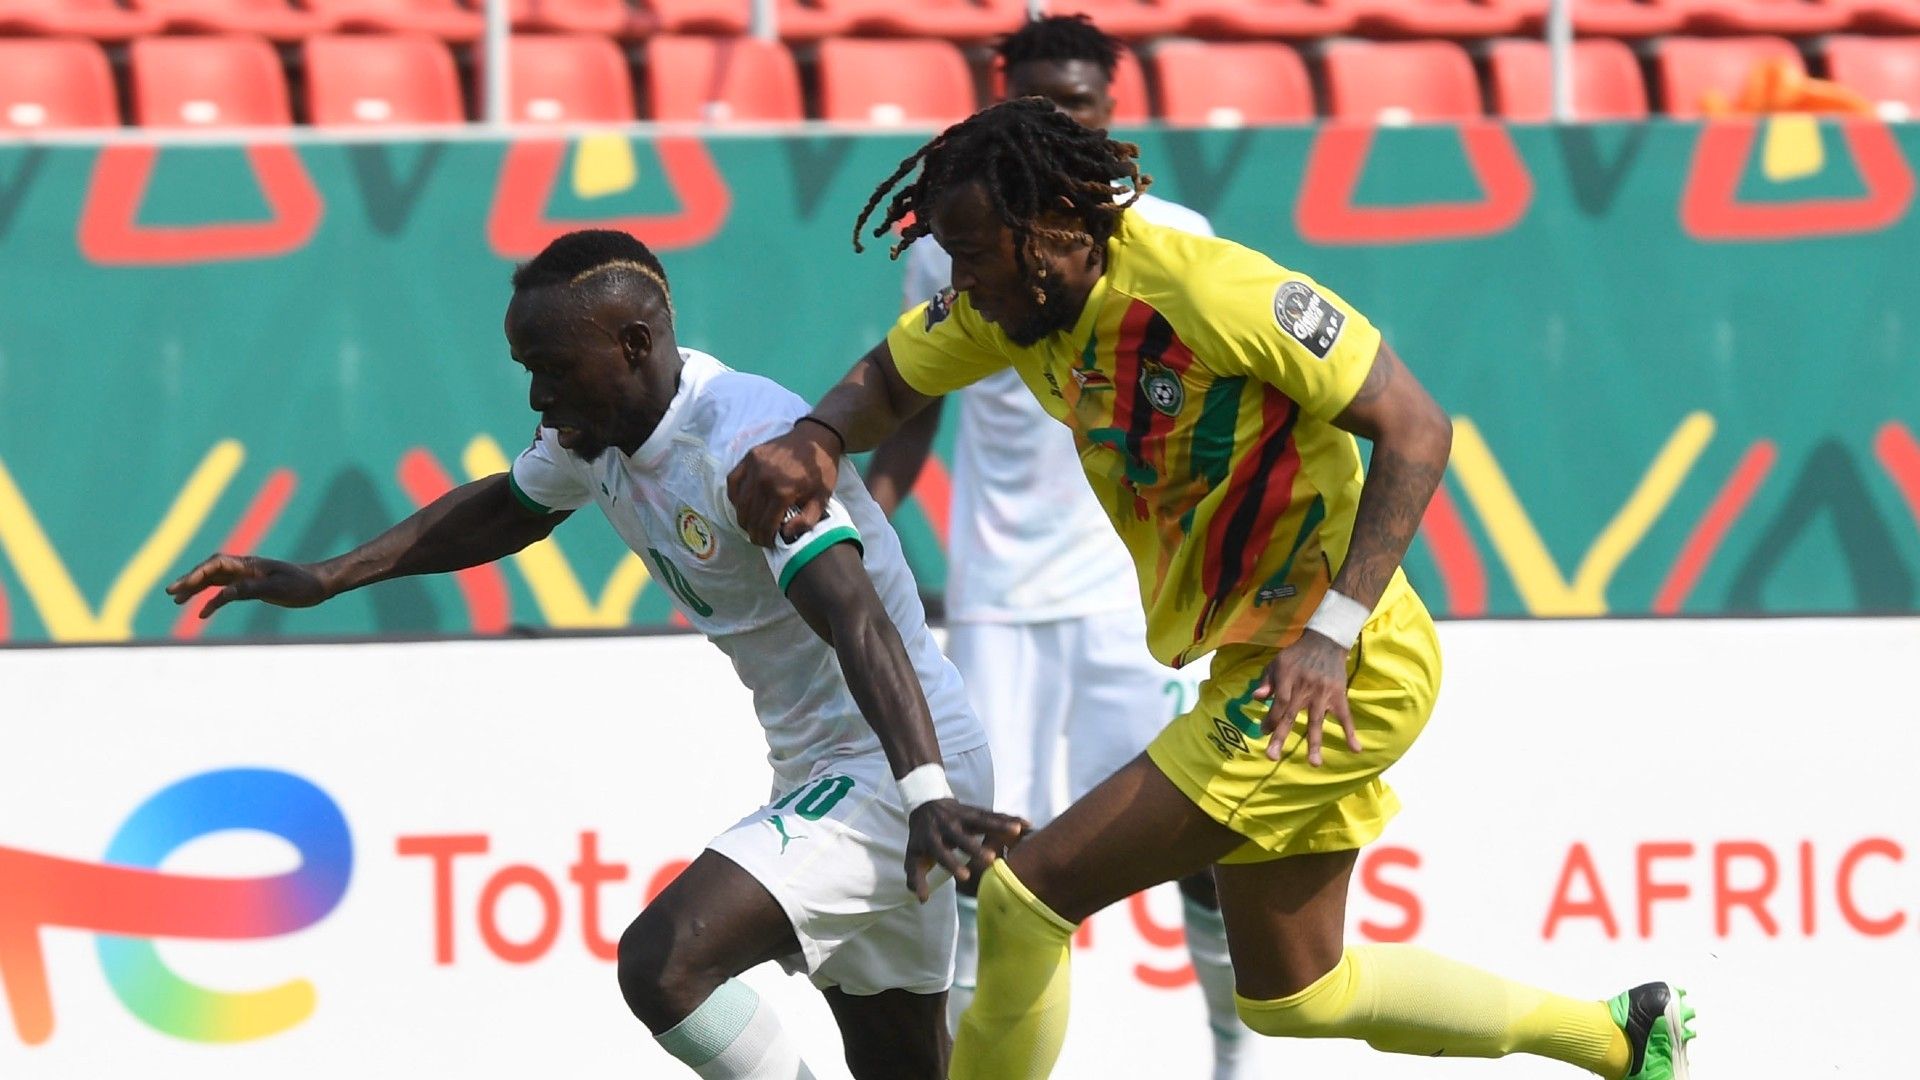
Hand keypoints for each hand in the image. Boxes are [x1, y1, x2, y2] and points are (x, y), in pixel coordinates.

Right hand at [165, 554, 332, 619]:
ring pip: (215, 580)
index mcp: (249, 565)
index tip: (183, 587)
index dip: (197, 574)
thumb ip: (249, 589)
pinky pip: (226, 591)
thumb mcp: (277, 588)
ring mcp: (247, 577)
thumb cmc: (301, 584)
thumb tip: (223, 593)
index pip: (216, 565)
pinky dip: (213, 599)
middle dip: (190, 580)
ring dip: (196, 588)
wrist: (319, 584)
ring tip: (177, 600)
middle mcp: (244, 568)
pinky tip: (203, 611)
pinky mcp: (252, 587)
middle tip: (171, 592)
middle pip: (210, 571)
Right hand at [727, 424, 841, 545]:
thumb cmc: (821, 471)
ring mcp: (754, 467)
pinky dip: (734, 496)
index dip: (764, 539)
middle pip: (750, 515)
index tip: (768, 544)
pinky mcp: (749, 457)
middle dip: (753, 532)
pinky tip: (742, 504)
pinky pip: (733, 481)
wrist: (817, 438)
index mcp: (783, 492)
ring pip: (739, 501)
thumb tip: (786, 534)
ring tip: (750, 525)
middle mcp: (764, 480)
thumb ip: (806, 520)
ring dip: (742, 517)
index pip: (765, 524)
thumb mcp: (822, 499)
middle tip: (758, 538)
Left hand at [904, 800, 1028, 902]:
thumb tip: (923, 899)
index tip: (965, 877)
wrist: (926, 804)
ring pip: (981, 820)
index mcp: (932, 839)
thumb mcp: (913, 856)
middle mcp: (948, 826)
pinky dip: (1009, 818)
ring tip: (1017, 830)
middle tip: (990, 858)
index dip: (952, 864)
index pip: (941, 853)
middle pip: (962, 837)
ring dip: (999, 825)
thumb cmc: (922, 837)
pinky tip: (1025, 823)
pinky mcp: (974, 810)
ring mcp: (962, 816)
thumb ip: (916, 878)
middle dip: (975, 846)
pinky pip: (993, 814)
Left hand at [1253, 631, 1360, 764]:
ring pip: (1316, 721)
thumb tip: (1255, 698)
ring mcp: (1323, 694)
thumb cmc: (1297, 656)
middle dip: (1280, 737)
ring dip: (1315, 743)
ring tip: (1314, 763)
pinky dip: (1350, 732)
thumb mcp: (1276, 663)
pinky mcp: (1338, 696)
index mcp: (1288, 679)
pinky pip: (1345, 716)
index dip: (1270, 719)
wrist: (1326, 642)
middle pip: (1291, 715)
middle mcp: (1304, 689)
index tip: (1263, 732)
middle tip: (1271, 757)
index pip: (1278, 703)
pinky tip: (1355, 749)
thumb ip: (1266, 681)